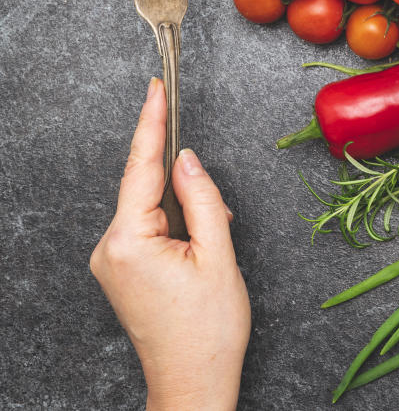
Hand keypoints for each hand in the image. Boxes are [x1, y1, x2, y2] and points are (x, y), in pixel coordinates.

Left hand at [90, 79, 250, 410]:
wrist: (193, 381)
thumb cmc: (209, 328)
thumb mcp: (218, 254)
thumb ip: (204, 198)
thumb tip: (186, 158)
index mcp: (129, 241)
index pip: (141, 168)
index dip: (150, 124)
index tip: (154, 89)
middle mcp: (109, 248)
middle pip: (147, 189)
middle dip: (187, 192)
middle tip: (218, 228)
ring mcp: (111, 261)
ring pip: (151, 209)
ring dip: (186, 215)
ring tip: (211, 254)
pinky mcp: (120, 270)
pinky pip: (148, 228)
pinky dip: (177, 227)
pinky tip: (198, 253)